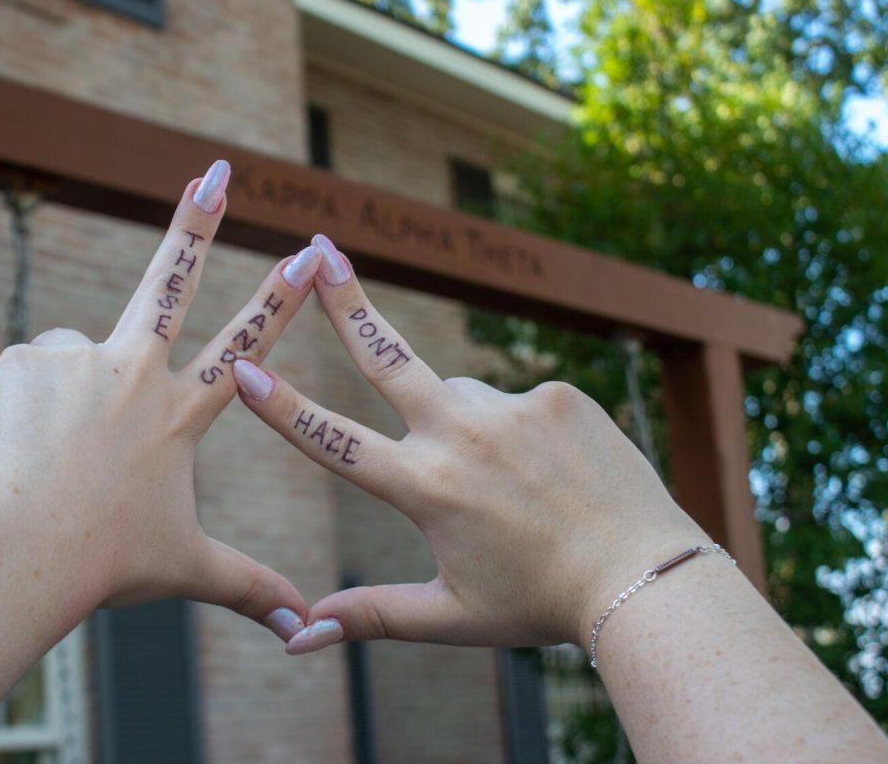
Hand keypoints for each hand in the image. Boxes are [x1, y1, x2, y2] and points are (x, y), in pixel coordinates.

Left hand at [0, 161, 322, 640]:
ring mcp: (80, 361)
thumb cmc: (103, 561)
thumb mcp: (185, 569)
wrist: (13, 553)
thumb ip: (248, 589)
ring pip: (72, 368)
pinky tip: (11, 454)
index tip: (312, 250)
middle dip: (199, 219)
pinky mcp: (25, 361)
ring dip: (62, 407)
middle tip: (217, 168)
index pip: (249, 345)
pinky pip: (21, 380)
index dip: (284, 297)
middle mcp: (137, 372)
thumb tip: (305, 633)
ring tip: (47, 465)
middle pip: (173, 280)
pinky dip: (15, 414)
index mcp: (181, 413)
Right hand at [232, 234, 710, 652]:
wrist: (645, 576)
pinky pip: (516, 403)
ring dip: (460, 425)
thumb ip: (370, 617)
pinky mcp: (558, 395)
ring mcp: (515, 409)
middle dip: (347, 302)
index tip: (242, 366)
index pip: (337, 442)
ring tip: (508, 487)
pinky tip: (549, 472)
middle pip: (388, 357)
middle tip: (319, 248)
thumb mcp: (450, 615)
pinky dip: (517, 431)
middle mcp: (465, 436)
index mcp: (429, 488)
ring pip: (460, 397)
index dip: (282, 407)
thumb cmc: (540, 604)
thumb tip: (295, 640)